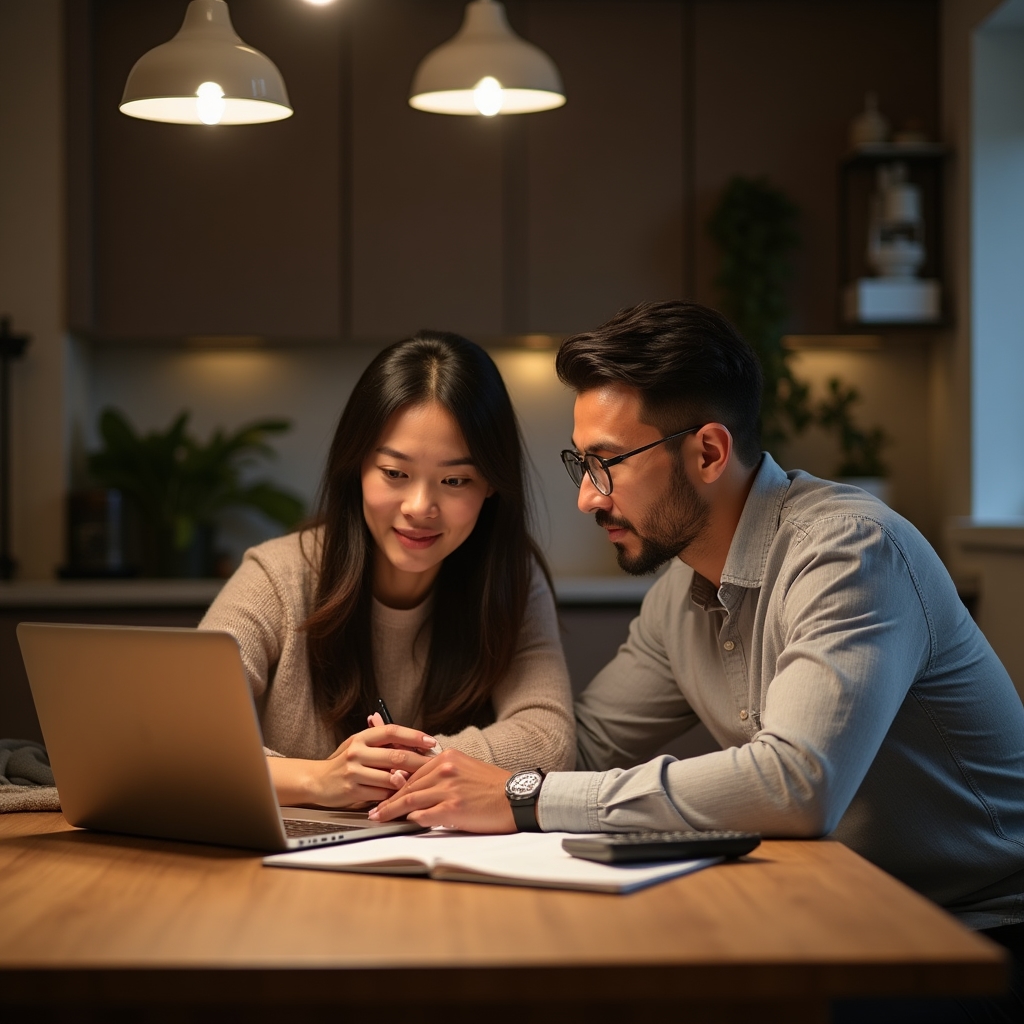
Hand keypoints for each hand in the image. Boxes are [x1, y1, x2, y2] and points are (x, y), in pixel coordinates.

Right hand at [269, 722, 436, 809]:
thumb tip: (413, 739)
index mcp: (362, 737)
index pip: (392, 731)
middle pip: (396, 755)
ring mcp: (354, 771)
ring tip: (422, 782)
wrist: (317, 780)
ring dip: (408, 781)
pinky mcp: (353, 790)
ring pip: (391, 777)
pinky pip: (381, 794)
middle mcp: (357, 752)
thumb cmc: (344, 762)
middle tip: (434, 765)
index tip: (431, 741)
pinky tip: (403, 795)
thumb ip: (382, 742)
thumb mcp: (359, 745)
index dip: (414, 736)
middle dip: (419, 761)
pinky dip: (394, 795)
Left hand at [368, 749, 516, 832]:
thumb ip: (442, 773)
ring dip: (391, 811)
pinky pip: (424, 815)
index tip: (382, 791)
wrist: (517, 797)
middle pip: (408, 786)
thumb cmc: (493, 786)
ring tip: (379, 818)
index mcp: (447, 757)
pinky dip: (412, 820)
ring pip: (410, 800)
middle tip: (373, 809)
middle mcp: (445, 769)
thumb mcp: (466, 768)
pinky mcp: (453, 808)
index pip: (413, 770)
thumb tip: (419, 783)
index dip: (395, 784)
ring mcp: (448, 788)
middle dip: (388, 799)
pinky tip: (405, 824)